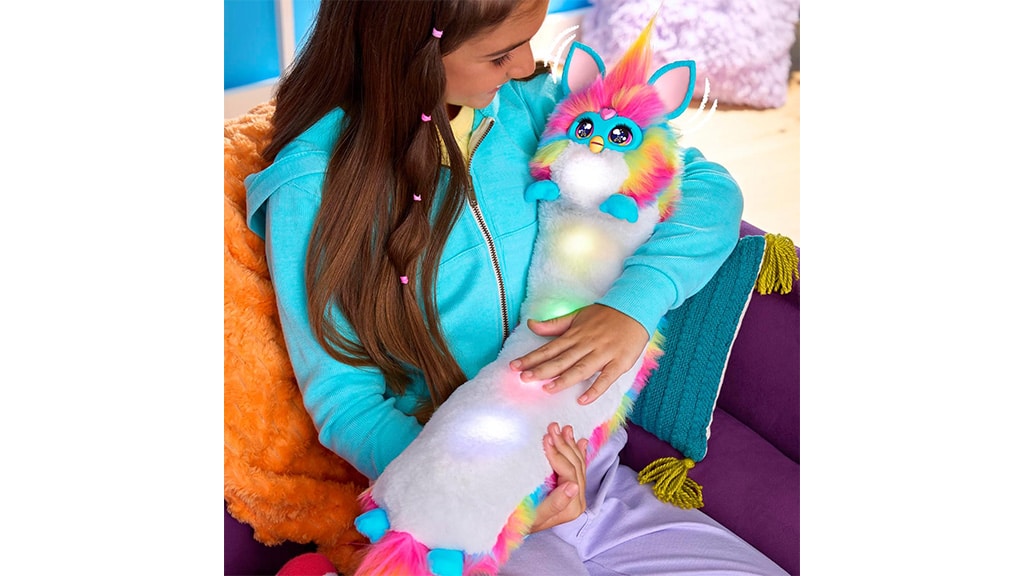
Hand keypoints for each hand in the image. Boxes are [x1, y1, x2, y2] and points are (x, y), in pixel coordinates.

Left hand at [510, 304, 648, 404]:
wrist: (634, 309)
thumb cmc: (604, 315)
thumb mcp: (577, 316)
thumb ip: (554, 324)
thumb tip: (530, 324)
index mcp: (575, 335)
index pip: (549, 348)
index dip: (532, 358)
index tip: (515, 366)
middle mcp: (586, 344)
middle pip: (561, 360)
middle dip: (542, 369)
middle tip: (524, 378)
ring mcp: (603, 354)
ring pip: (580, 369)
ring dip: (564, 379)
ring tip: (547, 389)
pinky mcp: (619, 362)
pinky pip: (606, 378)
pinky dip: (595, 389)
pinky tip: (583, 399)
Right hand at [531, 423, 587, 532]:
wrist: (515, 527)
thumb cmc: (521, 522)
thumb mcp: (535, 515)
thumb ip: (556, 502)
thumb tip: (572, 486)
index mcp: (572, 506)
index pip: (569, 473)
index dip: (558, 454)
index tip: (546, 439)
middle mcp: (578, 499)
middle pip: (575, 465)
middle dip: (564, 445)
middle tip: (553, 427)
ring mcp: (575, 493)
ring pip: (578, 463)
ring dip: (570, 444)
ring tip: (564, 428)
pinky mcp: (570, 488)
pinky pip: (577, 466)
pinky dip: (578, 452)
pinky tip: (579, 441)